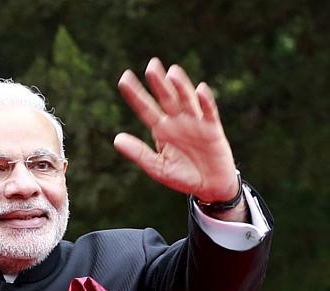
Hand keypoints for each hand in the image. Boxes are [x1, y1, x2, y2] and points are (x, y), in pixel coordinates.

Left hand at [114, 58, 239, 204]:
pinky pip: (208, 113)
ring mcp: (195, 123)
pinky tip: (200, 90)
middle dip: (159, 82)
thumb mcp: (157, 167)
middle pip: (166, 98)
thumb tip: (116, 139)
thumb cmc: (183, 176)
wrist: (209, 186)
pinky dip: (204, 101)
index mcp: (162, 130)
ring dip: (181, 86)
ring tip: (172, 72)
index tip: (124, 78)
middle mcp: (177, 121)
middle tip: (151, 65)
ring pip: (186, 100)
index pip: (146, 108)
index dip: (135, 94)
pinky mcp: (212, 129)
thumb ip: (139, 153)